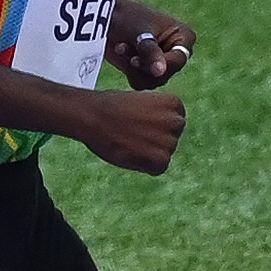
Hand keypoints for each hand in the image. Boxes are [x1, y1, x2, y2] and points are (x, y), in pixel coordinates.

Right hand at [63, 87, 185, 177]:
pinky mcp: (161, 159)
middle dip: (154, 140)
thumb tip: (160, 132)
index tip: (138, 123)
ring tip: (128, 142)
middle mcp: (177, 121)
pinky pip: (157, 169)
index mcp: (174, 103)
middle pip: (171, 139)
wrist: (93, 117)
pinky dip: (143, 166)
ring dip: (148, 153)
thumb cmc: (110, 107)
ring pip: (164, 155)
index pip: (172, 122)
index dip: (154, 126)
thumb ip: (157, 114)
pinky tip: (128, 153)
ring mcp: (171, 141)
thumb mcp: (141, 101)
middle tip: (131, 134)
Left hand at [104, 0, 195, 88]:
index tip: (134, 59)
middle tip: (122, 49)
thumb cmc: (127, 17)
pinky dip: (128, 71)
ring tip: (121, 47)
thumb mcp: (139, 33)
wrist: (108, 16)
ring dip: (132, 67)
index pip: (178, 60)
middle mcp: (178, 52)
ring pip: (152, 81)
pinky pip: (141, 83)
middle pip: (165, 75)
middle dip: (141, 64)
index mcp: (185, 37)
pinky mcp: (149, 71)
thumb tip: (160, 73)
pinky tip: (121, 54)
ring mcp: (164, 63)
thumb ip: (151, 53)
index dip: (157, 63)